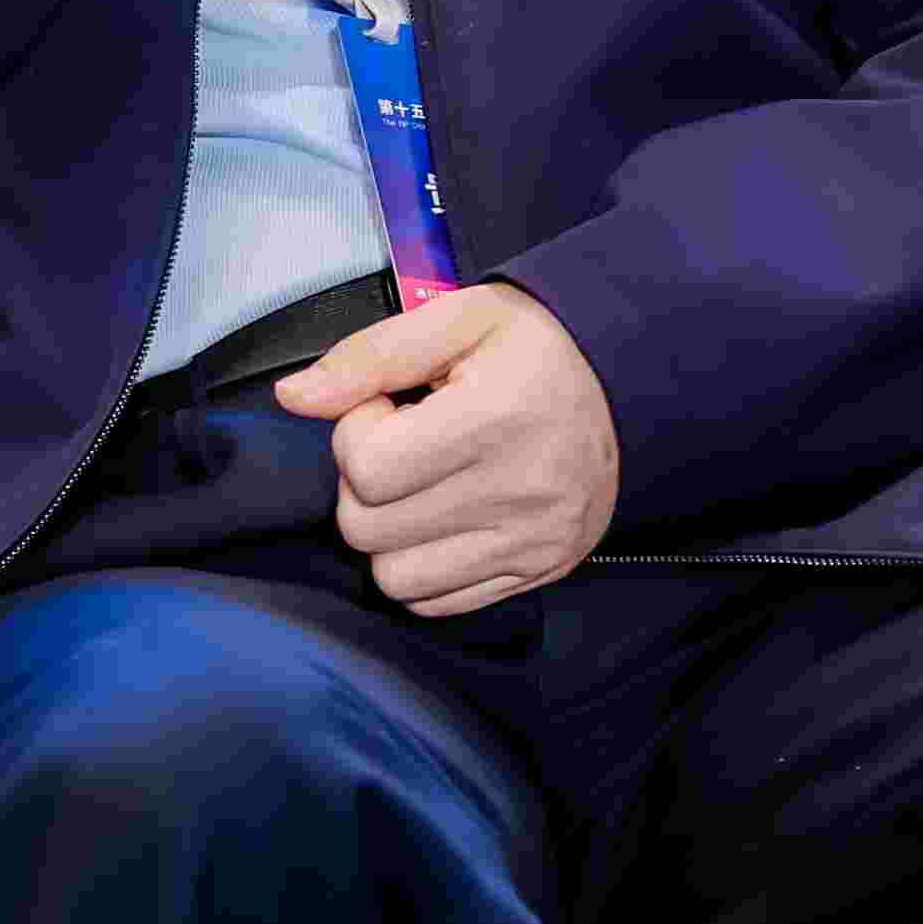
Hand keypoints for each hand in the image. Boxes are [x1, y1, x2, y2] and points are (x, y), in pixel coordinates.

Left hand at [271, 281, 619, 614]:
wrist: (629, 386)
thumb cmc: (533, 347)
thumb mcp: (457, 319)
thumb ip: (368, 356)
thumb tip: (293, 398)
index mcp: (497, 418)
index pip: (369, 468)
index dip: (357, 433)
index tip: (387, 408)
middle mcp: (520, 491)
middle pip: (369, 529)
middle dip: (364, 485)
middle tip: (403, 446)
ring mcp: (533, 542)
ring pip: (395, 580)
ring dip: (388, 535)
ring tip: (422, 486)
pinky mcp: (540, 572)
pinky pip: (438, 604)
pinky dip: (422, 568)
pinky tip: (444, 518)